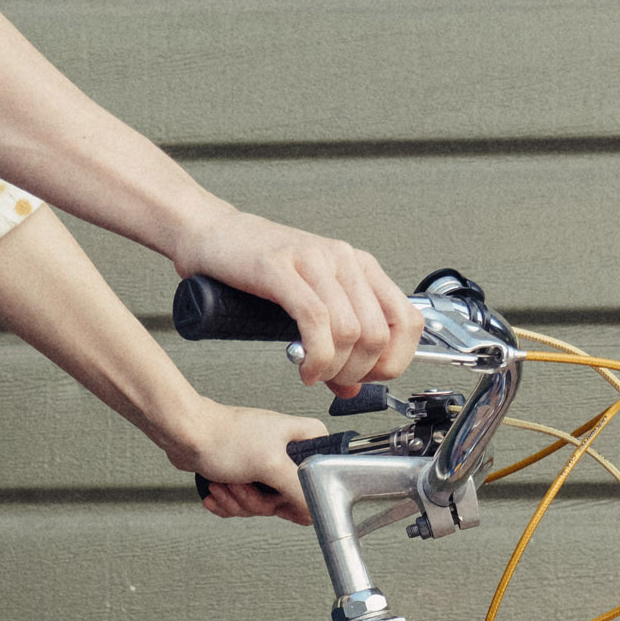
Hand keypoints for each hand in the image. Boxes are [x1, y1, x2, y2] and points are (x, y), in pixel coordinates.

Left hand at [172, 401, 327, 523]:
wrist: (186, 435)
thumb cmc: (224, 437)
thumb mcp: (271, 466)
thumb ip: (299, 490)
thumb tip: (315, 510)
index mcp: (301, 439)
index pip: (323, 472)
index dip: (305, 491)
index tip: (284, 495)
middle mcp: (284, 451)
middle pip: (287, 497)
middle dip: (258, 499)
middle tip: (244, 485)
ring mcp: (263, 463)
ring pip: (263, 502)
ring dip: (238, 500)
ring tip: (224, 484)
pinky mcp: (243, 473)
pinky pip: (243, 501)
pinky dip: (227, 501)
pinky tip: (216, 490)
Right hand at [173, 209, 419, 393]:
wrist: (212, 234)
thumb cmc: (255, 268)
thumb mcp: (308, 306)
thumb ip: (336, 346)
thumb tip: (352, 386)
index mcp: (360, 268)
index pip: (407, 321)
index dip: (393, 361)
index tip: (367, 377)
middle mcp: (344, 260)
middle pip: (379, 334)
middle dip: (358, 372)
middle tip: (333, 381)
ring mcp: (315, 261)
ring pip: (351, 331)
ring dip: (334, 368)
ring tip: (314, 374)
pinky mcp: (282, 268)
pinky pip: (315, 320)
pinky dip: (315, 355)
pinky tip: (304, 367)